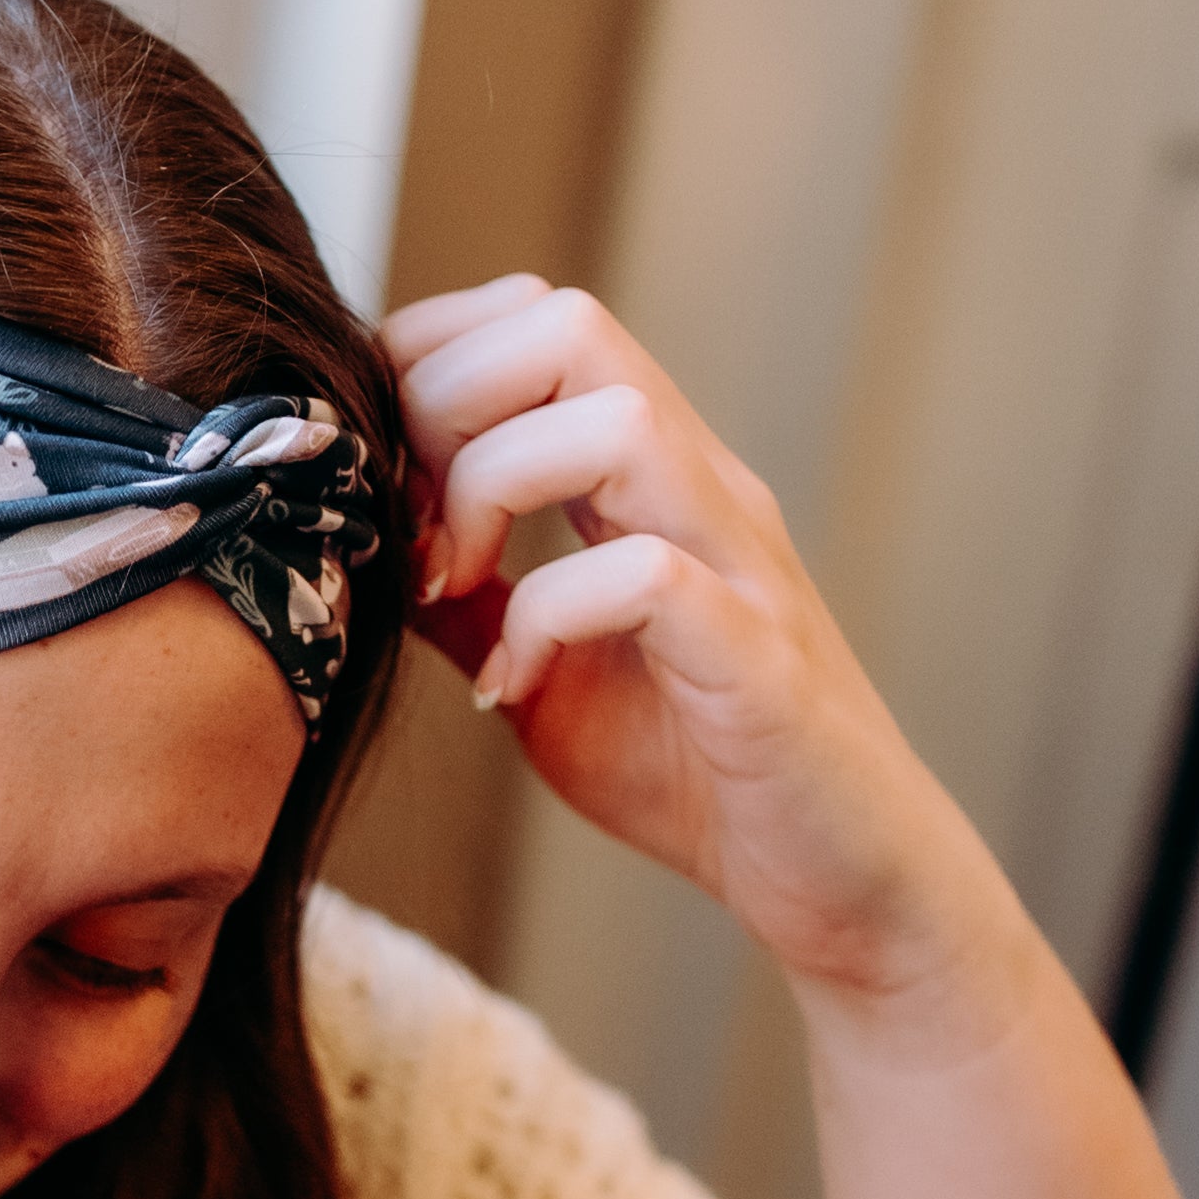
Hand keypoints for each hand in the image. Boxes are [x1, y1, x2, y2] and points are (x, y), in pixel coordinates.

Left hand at [388, 275, 1020, 1014]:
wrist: (837, 881)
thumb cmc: (696, 770)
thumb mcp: (539, 670)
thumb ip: (467, 596)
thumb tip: (361, 540)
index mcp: (647, 476)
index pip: (533, 317)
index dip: (428, 359)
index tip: (380, 475)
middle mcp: (700, 489)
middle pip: (568, 324)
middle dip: (447, 401)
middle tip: (413, 528)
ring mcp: (738, 565)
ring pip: (617, 422)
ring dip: (494, 488)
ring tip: (455, 588)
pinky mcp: (758, 660)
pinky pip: (649, 578)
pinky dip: (550, 616)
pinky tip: (515, 686)